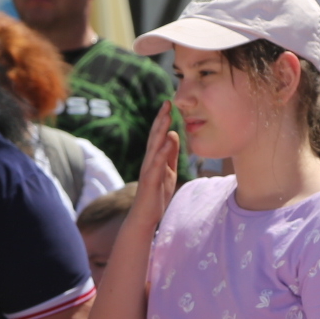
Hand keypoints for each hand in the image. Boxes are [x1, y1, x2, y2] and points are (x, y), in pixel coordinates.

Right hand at [133, 100, 181, 218]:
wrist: (146, 216)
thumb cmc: (157, 194)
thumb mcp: (168, 170)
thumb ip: (170, 154)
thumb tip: (173, 135)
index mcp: (154, 158)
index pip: (158, 135)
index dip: (163, 119)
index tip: (169, 104)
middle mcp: (149, 160)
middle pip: (154, 136)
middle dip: (161, 119)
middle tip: (167, 103)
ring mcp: (148, 170)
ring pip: (154, 146)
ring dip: (160, 131)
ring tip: (166, 117)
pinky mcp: (150, 180)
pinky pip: (156, 164)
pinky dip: (161, 152)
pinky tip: (167, 141)